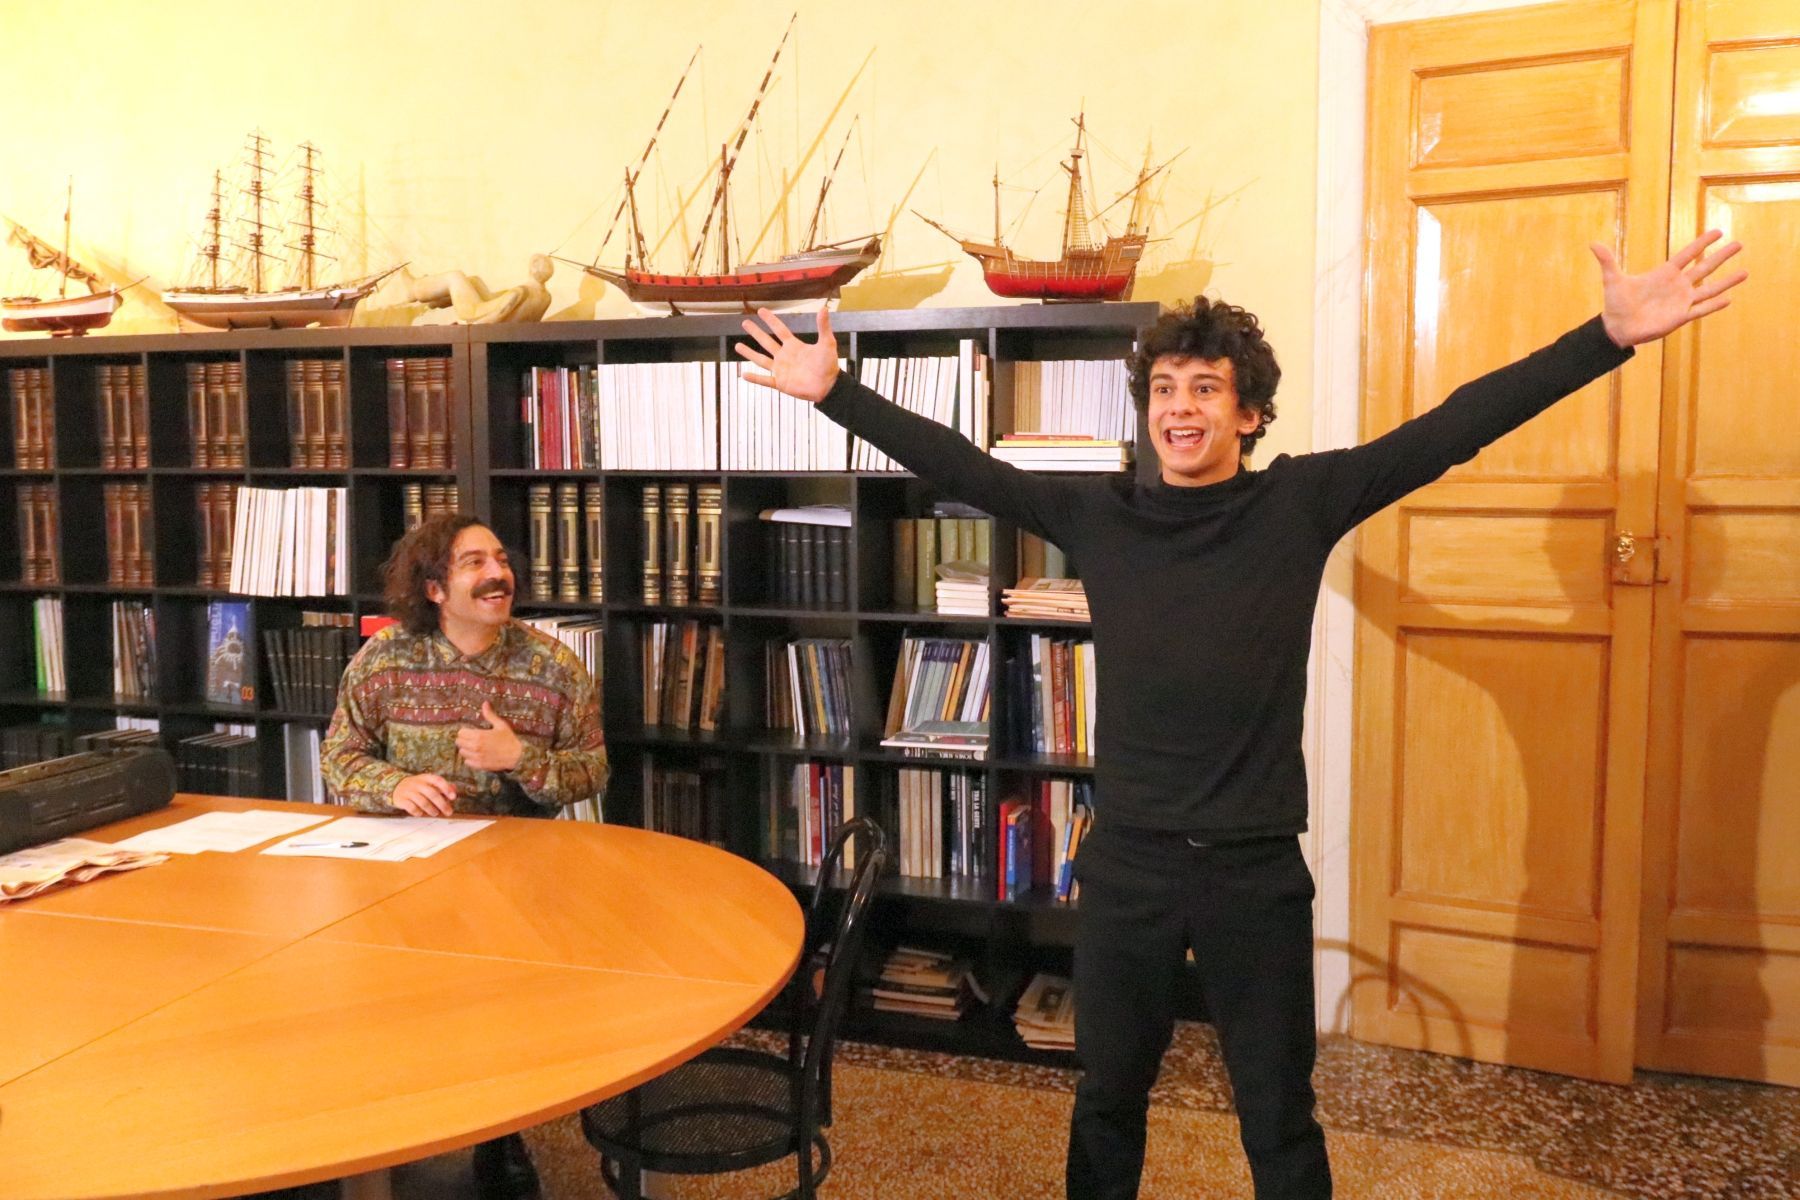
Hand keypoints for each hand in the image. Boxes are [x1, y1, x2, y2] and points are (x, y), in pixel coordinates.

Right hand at [391, 773, 456, 816]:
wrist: (396, 786)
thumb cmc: (418, 786)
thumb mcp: (428, 783)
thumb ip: (442, 786)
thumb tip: (454, 790)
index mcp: (426, 778)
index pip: (438, 780)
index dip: (446, 788)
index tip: (453, 797)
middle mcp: (417, 783)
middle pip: (432, 793)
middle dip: (442, 804)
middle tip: (448, 812)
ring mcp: (408, 791)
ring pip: (423, 802)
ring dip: (431, 809)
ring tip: (435, 813)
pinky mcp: (401, 799)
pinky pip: (411, 807)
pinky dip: (418, 812)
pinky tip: (421, 814)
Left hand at [457, 701, 522, 772]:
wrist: (516, 755)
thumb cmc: (509, 739)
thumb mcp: (500, 725)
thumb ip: (490, 715)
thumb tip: (485, 703)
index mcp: (479, 735)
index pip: (461, 733)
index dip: (465, 731)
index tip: (470, 732)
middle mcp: (475, 746)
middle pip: (459, 742)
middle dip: (463, 740)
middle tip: (471, 739)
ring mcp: (477, 757)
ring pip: (462, 752)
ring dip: (466, 749)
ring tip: (474, 747)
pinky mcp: (479, 765)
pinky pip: (467, 762)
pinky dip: (470, 759)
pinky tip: (477, 755)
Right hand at [735, 304, 839, 402]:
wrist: (829, 386)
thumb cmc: (829, 365)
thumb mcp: (827, 343)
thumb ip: (823, 327)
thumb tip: (824, 308)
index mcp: (794, 346)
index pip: (779, 330)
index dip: (770, 320)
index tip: (761, 310)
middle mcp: (785, 356)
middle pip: (766, 342)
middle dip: (756, 332)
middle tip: (745, 322)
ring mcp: (781, 370)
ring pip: (761, 360)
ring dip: (749, 353)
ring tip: (737, 346)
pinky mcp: (781, 383)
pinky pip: (765, 380)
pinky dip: (754, 378)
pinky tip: (743, 374)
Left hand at [1591, 229, 1745, 347]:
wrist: (1617, 328)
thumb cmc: (1616, 303)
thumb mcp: (1613, 279)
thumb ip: (1607, 261)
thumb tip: (1593, 243)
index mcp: (1664, 273)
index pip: (1688, 254)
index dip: (1702, 243)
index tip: (1717, 231)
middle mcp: (1677, 285)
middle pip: (1704, 267)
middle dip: (1721, 256)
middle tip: (1739, 243)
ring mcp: (1681, 301)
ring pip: (1709, 289)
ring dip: (1727, 281)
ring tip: (1745, 271)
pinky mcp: (1680, 317)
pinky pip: (1701, 310)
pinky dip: (1714, 305)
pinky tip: (1729, 299)